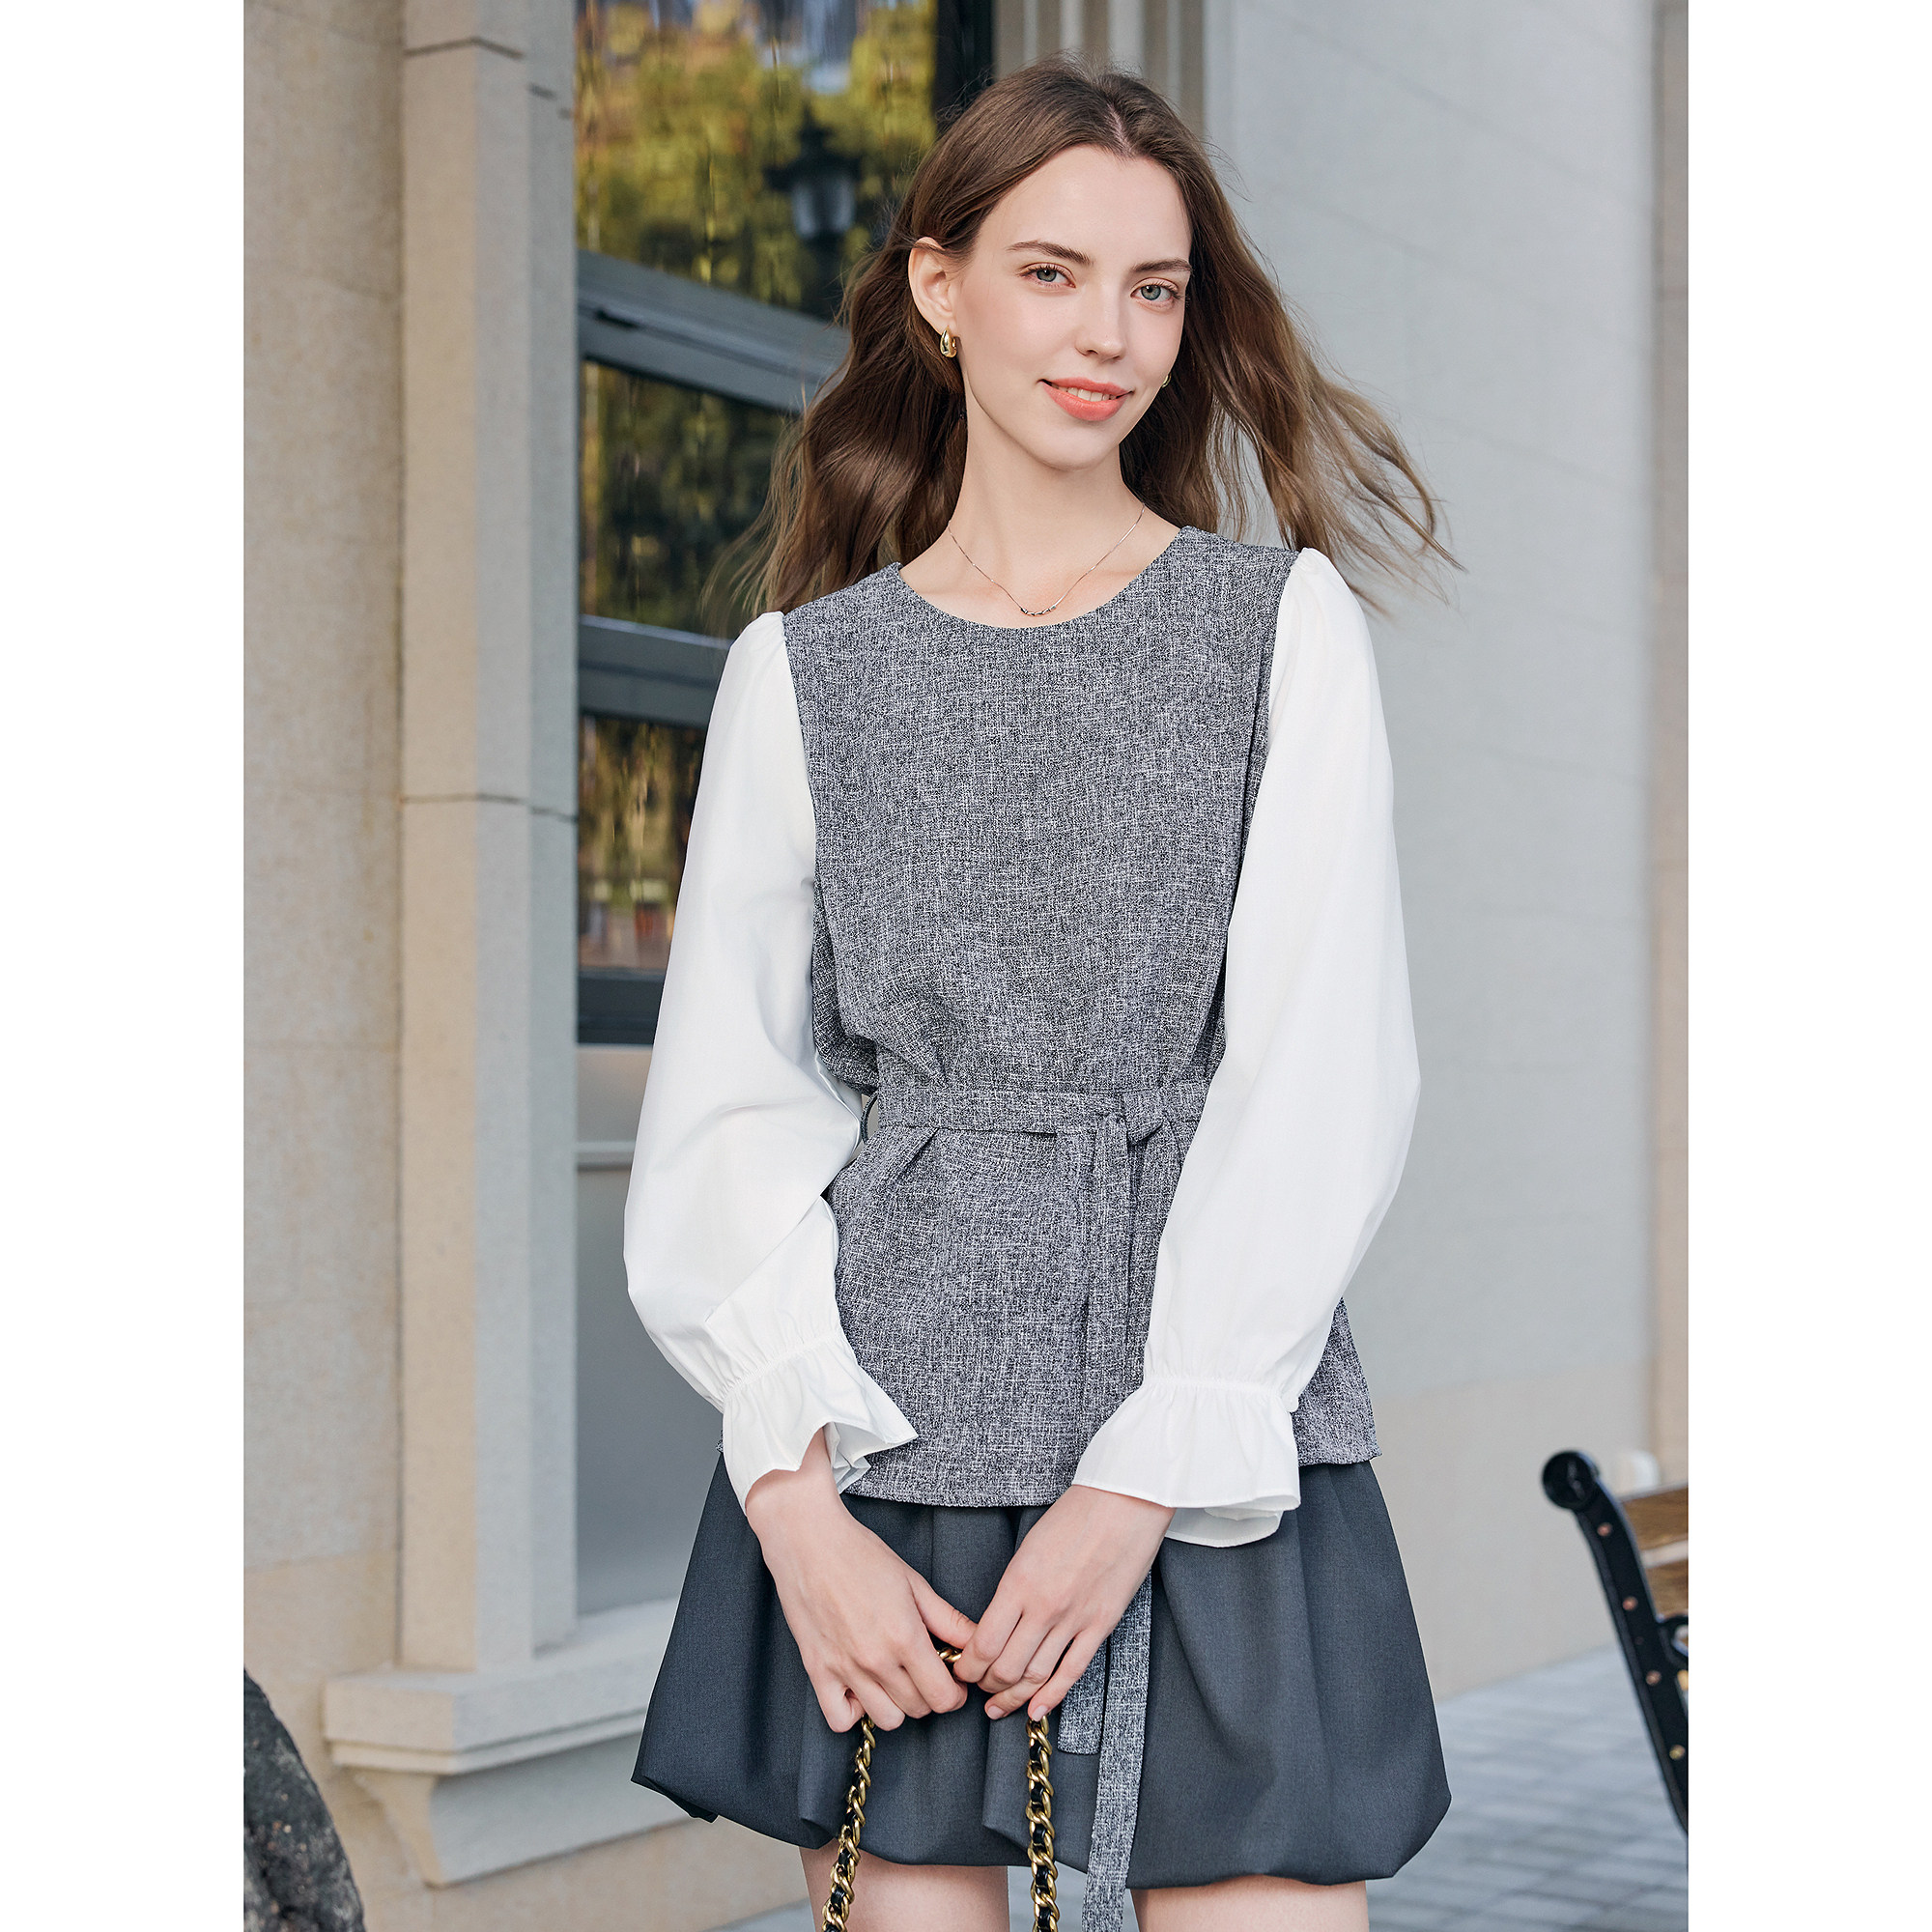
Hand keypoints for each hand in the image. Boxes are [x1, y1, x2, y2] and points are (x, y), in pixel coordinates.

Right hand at [745, 1428, 977, 1733]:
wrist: (808, 1541)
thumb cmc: (860, 1554)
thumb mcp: (913, 1582)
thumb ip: (948, 1620)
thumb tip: (976, 1643)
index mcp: (904, 1636)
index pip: (943, 1696)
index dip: (955, 1693)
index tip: (953, 1680)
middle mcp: (875, 1660)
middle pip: (918, 1709)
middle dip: (930, 1694)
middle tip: (925, 1670)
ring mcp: (844, 1669)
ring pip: (886, 1719)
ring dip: (897, 1705)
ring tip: (895, 1678)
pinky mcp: (817, 1671)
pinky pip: (839, 1719)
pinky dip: (854, 1712)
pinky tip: (861, 1688)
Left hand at [950, 1484, 1173, 1721]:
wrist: (1125, 1502)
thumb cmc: (1075, 1515)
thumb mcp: (1028, 1546)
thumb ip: (1013, 1587)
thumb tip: (997, 1620)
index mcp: (1019, 1582)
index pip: (984, 1642)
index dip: (968, 1666)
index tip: (961, 1670)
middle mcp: (1044, 1607)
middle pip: (1006, 1666)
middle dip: (987, 1685)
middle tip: (978, 1689)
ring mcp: (1074, 1619)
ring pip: (1036, 1675)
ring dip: (1014, 1696)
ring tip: (1000, 1705)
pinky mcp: (1101, 1625)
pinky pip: (1072, 1671)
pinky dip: (1052, 1695)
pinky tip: (1036, 1709)